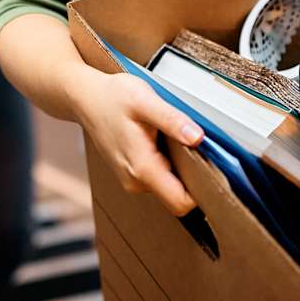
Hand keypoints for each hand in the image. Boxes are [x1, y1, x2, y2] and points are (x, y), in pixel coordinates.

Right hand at [69, 69, 203, 215]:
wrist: (84, 98)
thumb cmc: (111, 97)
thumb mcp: (145, 101)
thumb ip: (172, 120)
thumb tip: (198, 138)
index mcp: (142, 168)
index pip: (182, 203)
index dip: (203, 192)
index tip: (215, 170)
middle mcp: (136, 181)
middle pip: (178, 197)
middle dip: (193, 177)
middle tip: (198, 147)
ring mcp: (132, 180)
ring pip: (169, 188)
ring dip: (179, 169)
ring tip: (175, 139)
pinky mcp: (131, 174)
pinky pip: (158, 180)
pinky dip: (167, 165)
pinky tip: (162, 142)